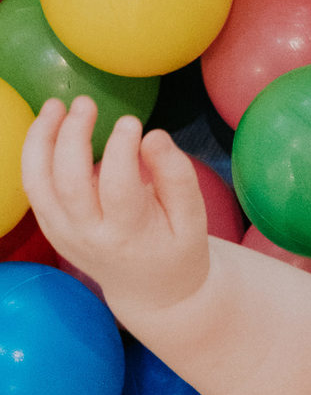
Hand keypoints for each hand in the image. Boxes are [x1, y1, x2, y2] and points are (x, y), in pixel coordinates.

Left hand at [21, 98, 210, 319]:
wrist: (151, 291)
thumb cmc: (177, 247)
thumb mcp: (193, 218)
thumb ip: (178, 177)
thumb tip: (154, 135)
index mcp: (128, 235)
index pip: (117, 187)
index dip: (121, 149)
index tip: (133, 122)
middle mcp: (88, 237)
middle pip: (67, 182)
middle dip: (72, 136)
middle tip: (86, 103)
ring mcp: (63, 234)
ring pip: (38, 183)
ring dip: (40, 139)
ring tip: (55, 106)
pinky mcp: (51, 228)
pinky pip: (33, 187)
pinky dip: (34, 153)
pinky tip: (49, 126)